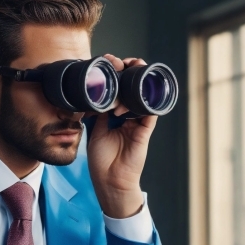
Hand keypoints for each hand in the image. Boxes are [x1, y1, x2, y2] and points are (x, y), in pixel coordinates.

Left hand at [87, 55, 156, 218]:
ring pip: (141, 95)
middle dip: (128, 72)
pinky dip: (142, 101)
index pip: (119, 91)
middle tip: (120, 63)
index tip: (109, 65)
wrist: (110, 181)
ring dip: (138, 79)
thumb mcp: (95, 131)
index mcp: (117, 117)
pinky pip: (149, 111)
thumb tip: (96, 95)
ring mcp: (138, 123)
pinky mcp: (145, 131)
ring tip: (130, 69)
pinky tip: (135, 93)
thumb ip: (98, 113)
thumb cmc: (102, 161)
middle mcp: (129, 117)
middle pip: (132, 88)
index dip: (116, 76)